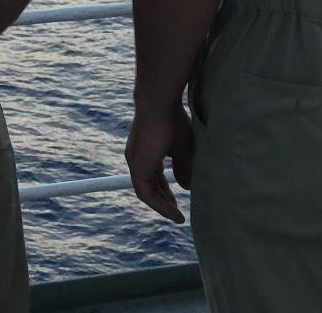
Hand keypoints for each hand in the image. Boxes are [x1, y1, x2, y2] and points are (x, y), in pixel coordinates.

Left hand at [124, 100, 194, 222]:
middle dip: (163, 199)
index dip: (165, 189)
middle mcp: (137, 157)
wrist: (159, 104)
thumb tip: (186, 187)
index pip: (154, 175)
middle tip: (176, 211)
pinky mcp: (137, 166)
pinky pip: (145, 193)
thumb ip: (183, 167)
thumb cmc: (172, 120)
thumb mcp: (181, 148)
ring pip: (146, 191)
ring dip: (162, 205)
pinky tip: (173, 212)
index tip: (176, 200)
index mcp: (146, 150)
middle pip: (150, 184)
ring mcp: (135, 162)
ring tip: (177, 217)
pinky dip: (159, 204)